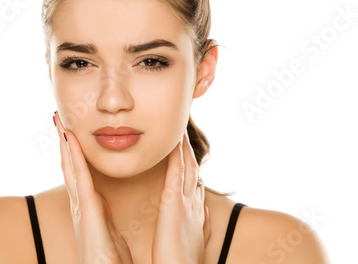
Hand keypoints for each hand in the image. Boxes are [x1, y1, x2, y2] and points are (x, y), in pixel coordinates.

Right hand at [53, 111, 132, 263]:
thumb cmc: (110, 261)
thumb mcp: (108, 231)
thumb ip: (104, 215)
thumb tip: (102, 201)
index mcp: (88, 207)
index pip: (79, 173)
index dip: (73, 152)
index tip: (71, 132)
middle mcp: (80, 204)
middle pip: (70, 166)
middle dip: (64, 142)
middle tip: (59, 118)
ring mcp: (81, 207)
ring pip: (71, 167)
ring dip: (65, 143)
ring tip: (59, 121)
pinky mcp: (86, 211)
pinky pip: (80, 178)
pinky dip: (74, 157)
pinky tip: (70, 140)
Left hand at [152, 130, 210, 263]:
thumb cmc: (182, 261)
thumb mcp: (196, 239)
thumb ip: (201, 224)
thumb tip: (206, 212)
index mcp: (195, 212)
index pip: (194, 183)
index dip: (193, 166)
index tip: (191, 152)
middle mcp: (193, 203)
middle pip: (193, 170)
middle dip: (191, 151)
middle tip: (187, 132)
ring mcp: (184, 201)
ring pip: (186, 166)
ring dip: (184, 147)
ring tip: (181, 129)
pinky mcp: (172, 202)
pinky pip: (174, 172)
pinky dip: (175, 155)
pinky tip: (173, 141)